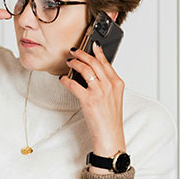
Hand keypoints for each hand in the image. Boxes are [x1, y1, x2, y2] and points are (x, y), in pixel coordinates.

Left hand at [59, 42, 126, 171]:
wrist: (110, 134)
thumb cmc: (110, 118)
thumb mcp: (114, 97)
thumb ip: (107, 84)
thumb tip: (93, 73)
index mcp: (117, 83)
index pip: (106, 62)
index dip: (97, 52)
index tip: (91, 44)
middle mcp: (109, 85)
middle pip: (94, 62)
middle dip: (82, 54)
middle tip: (74, 51)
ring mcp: (99, 92)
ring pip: (85, 69)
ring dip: (74, 63)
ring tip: (69, 62)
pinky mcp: (88, 100)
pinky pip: (73, 84)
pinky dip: (66, 80)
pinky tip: (63, 79)